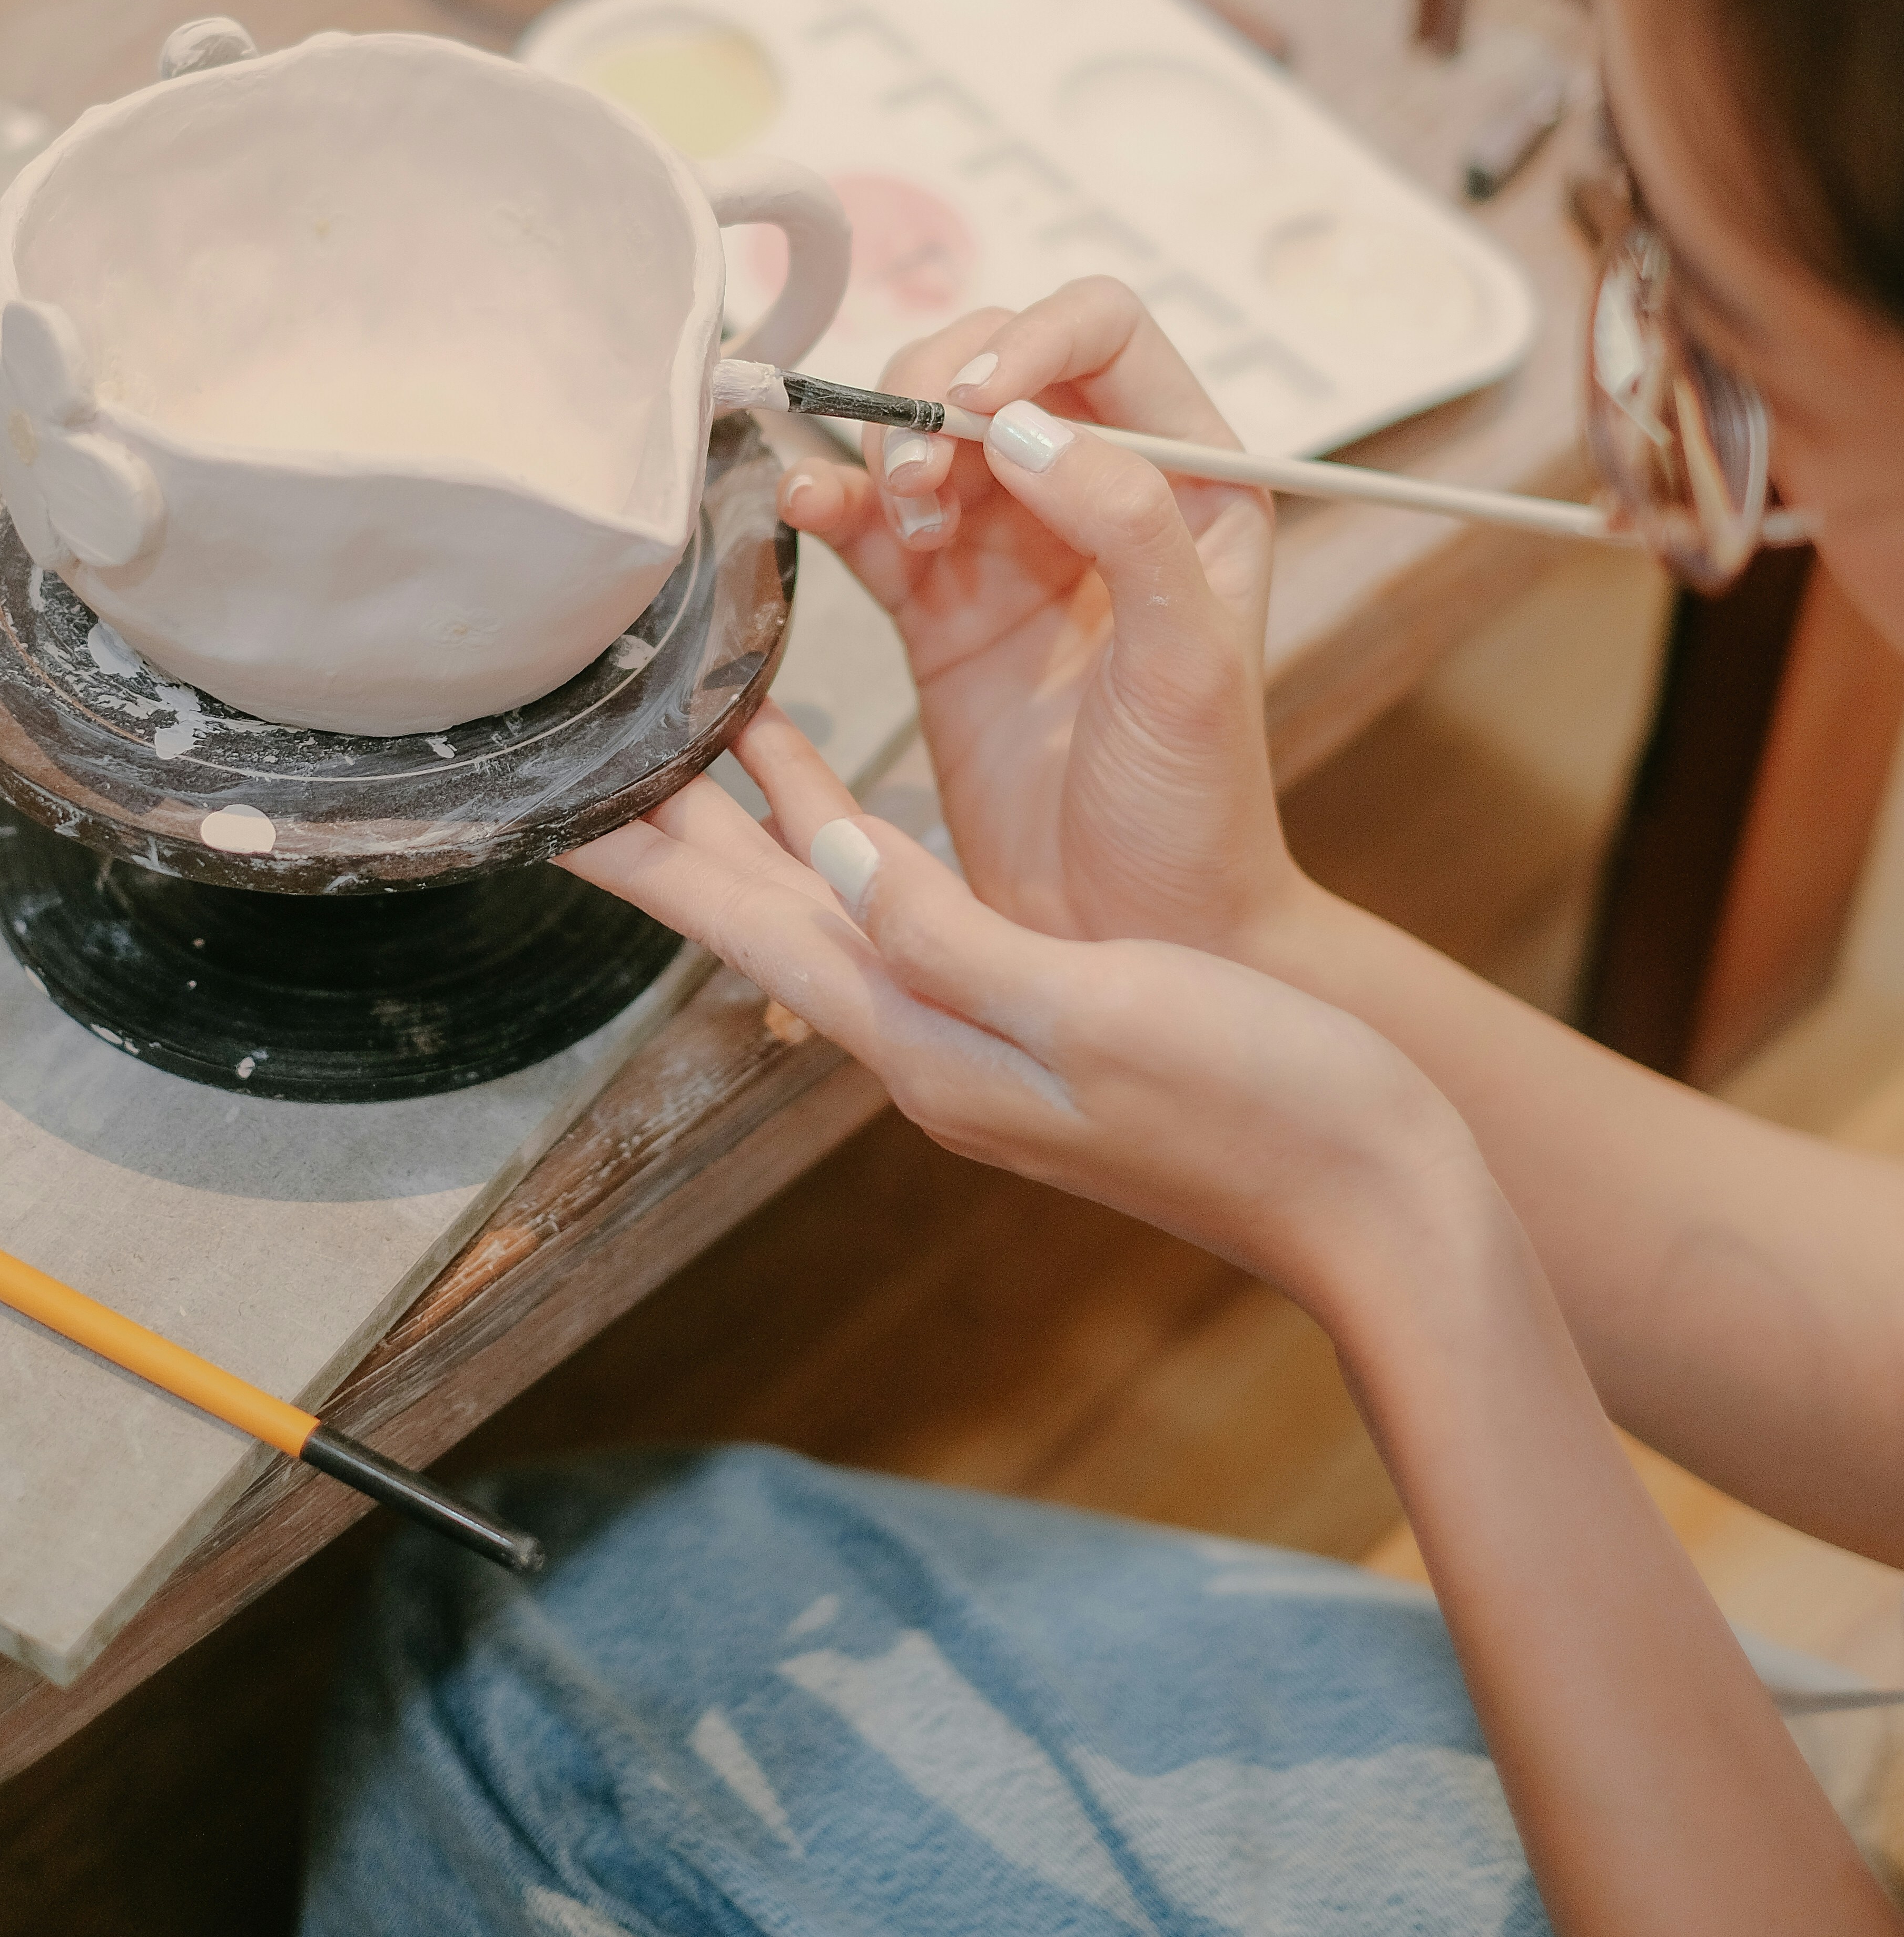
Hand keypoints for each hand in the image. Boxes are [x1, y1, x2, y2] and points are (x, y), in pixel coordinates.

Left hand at [566, 703, 1475, 1318]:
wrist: (1377, 1193)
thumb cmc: (1264, 1106)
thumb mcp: (1096, 1010)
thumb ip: (948, 936)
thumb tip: (830, 855)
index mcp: (927, 1042)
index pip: (748, 931)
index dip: (650, 856)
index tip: (560, 793)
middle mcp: (928, 1042)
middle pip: (761, 918)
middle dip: (669, 832)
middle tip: (585, 751)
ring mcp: (975, 1034)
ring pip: (823, 907)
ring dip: (750, 825)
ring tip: (688, 743)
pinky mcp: (1031, 1012)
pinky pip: (900, 912)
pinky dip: (852, 843)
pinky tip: (838, 803)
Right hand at [774, 276, 1297, 957]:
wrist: (1131, 938)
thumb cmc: (1193, 811)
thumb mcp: (1190, 660)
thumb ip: (1129, 521)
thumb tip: (1027, 423)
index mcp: (1195, 481)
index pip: (1104, 332)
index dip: (1028, 338)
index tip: (974, 405)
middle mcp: (1099, 494)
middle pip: (994, 364)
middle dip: (936, 395)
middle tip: (921, 482)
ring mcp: (1010, 546)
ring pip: (923, 431)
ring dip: (883, 448)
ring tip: (895, 519)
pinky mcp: (936, 605)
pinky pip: (869, 519)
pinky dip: (829, 500)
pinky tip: (809, 510)